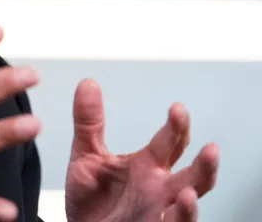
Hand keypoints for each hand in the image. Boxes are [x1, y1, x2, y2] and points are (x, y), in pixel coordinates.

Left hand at [65, 79, 218, 221]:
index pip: (170, 143)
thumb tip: (87, 84)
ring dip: (197, 190)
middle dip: (201, 160)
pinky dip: (181, 218)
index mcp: (148, 166)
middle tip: (206, 146)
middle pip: (192, 174)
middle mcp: (160, 188)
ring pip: (190, 204)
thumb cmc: (92, 198)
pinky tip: (183, 203)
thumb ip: (88, 122)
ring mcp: (160, 211)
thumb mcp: (86, 156)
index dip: (177, 126)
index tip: (177, 109)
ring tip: (196, 178)